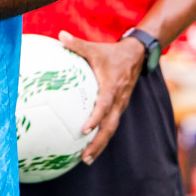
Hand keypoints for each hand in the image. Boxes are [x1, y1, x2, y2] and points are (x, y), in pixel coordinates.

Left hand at [60, 29, 145, 163]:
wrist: (136, 56)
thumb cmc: (110, 53)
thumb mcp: (94, 48)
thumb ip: (77, 44)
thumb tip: (59, 36)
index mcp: (112, 86)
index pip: (104, 105)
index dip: (95, 118)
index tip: (84, 130)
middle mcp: (118, 100)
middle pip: (110, 126)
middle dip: (98, 143)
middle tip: (84, 157)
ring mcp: (120, 106)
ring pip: (111, 129)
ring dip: (100, 145)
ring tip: (85, 159)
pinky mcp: (119, 108)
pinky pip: (110, 125)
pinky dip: (102, 137)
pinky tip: (88, 146)